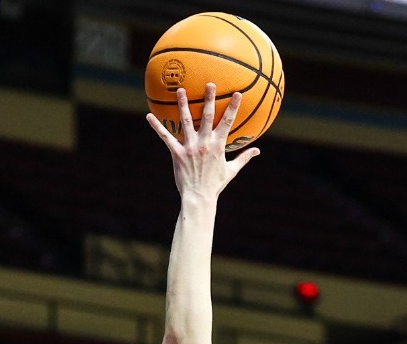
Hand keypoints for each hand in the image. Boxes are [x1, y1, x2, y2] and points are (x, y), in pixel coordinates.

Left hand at [145, 83, 260, 200]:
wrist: (199, 197)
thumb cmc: (215, 184)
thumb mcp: (232, 170)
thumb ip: (244, 158)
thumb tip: (258, 151)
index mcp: (218, 145)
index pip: (228, 122)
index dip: (233, 107)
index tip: (237, 93)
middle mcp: (204, 143)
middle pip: (207, 116)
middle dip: (209, 99)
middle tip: (210, 83)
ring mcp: (190, 147)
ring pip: (186, 121)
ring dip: (183, 104)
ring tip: (180, 90)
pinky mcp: (177, 153)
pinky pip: (166, 137)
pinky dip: (157, 126)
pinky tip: (148, 116)